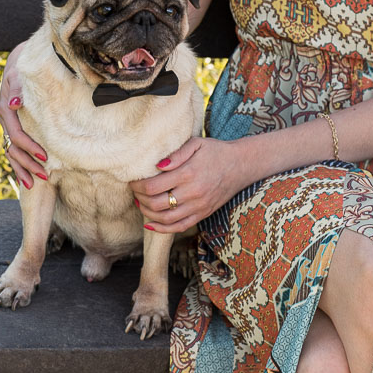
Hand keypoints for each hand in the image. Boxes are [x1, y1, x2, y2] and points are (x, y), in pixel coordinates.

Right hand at [0, 42, 47, 189]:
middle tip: (44, 176)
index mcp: (6, 110)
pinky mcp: (15, 128)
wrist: (18, 62)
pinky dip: (20, 164)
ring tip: (34, 184)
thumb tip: (15, 104)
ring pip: (12, 153)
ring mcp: (9, 126)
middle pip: (14, 149)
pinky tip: (27, 177)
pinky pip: (15, 150)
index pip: (17, 134)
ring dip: (22, 169)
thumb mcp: (19, 74)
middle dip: (28, 164)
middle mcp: (6, 121)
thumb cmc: (22, 68)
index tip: (45, 156)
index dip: (30, 147)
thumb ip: (18, 88)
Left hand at [130, 137, 244, 233]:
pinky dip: (162, 228)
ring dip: (147, 213)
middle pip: (156, 203)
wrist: (240, 165)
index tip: (132, 180)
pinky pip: (179, 227)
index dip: (138, 185)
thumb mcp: (196, 144)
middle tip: (135, 190)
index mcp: (188, 173)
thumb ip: (176, 153)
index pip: (153, 186)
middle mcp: (192, 193)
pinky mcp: (203, 214)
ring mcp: (198, 206)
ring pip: (165, 218)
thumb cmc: (215, 152)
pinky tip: (150, 223)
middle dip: (139, 198)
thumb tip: (157, 165)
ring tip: (140, 203)